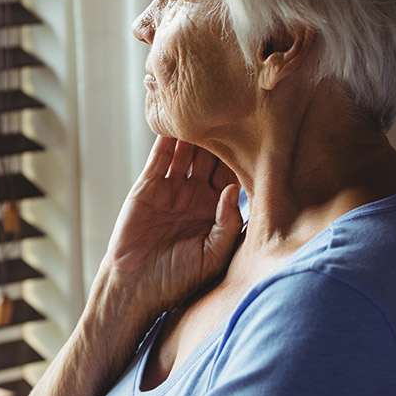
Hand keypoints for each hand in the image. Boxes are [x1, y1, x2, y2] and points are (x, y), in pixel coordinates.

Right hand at [27, 136, 241, 395]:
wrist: (135, 288)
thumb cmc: (178, 280)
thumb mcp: (212, 255)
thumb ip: (227, 224)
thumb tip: (232, 190)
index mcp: (216, 212)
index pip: (234, 176)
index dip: (245, 158)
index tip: (260, 134)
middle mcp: (196, 196)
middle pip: (213, 158)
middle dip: (223, 137)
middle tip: (234, 110)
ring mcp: (171, 189)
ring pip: (187, 153)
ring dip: (195, 132)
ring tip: (206, 107)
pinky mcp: (148, 187)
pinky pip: (160, 158)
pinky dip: (166, 140)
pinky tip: (174, 121)